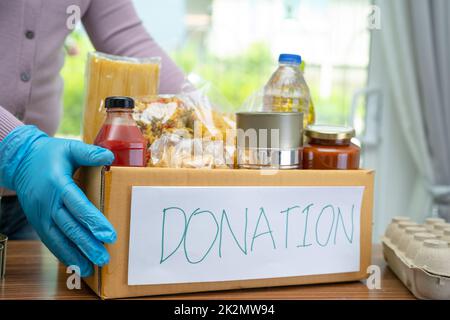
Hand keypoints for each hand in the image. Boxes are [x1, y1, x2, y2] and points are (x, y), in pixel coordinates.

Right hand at [0, 126, 116, 276]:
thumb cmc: (50, 154)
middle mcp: (48, 203)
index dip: (94, 221)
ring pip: (58, 238)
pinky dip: (62, 253)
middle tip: (104, 258)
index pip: (78, 206)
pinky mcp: (38, 221)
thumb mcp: (69, 147)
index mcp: (58, 184)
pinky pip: (50, 240)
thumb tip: (109, 156)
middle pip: (70, 227)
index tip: (109, 235)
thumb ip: (89, 152)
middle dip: (88, 245)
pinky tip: (75, 264)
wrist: (20, 161)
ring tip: (91, 269)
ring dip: (75, 255)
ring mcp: (41, 214)